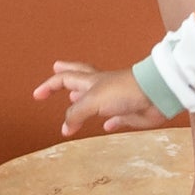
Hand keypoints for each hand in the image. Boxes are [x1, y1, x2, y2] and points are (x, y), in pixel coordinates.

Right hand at [35, 60, 172, 134]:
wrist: (156, 94)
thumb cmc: (125, 90)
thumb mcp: (92, 101)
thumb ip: (76, 113)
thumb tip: (65, 127)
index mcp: (91, 81)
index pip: (65, 78)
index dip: (49, 85)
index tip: (37, 95)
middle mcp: (102, 88)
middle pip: (79, 79)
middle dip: (66, 75)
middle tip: (56, 68)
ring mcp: (117, 99)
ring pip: (96, 100)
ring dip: (84, 101)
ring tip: (75, 99)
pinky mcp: (130, 112)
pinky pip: (117, 118)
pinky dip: (110, 122)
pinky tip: (107, 126)